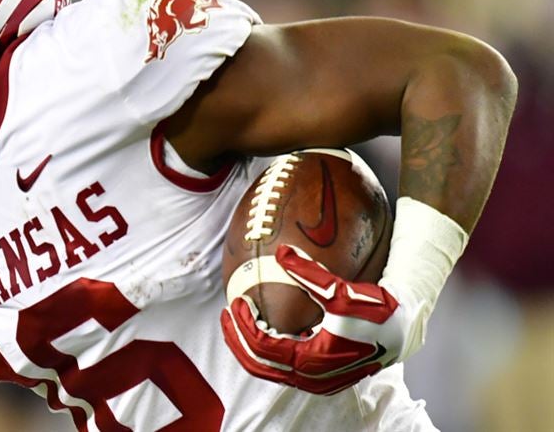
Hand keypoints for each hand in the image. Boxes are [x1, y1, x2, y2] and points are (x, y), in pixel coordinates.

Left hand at [219, 245, 415, 394]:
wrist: (405, 326)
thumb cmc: (376, 309)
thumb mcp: (340, 290)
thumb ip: (308, 273)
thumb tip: (282, 251)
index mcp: (312, 360)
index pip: (263, 347)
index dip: (242, 325)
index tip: (234, 301)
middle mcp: (312, 377)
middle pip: (259, 364)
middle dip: (237, 339)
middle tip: (226, 313)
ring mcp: (317, 379)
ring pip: (270, 369)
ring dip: (249, 346)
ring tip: (237, 320)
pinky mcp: (322, 374)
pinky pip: (284, 367)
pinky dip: (267, 350)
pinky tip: (263, 327)